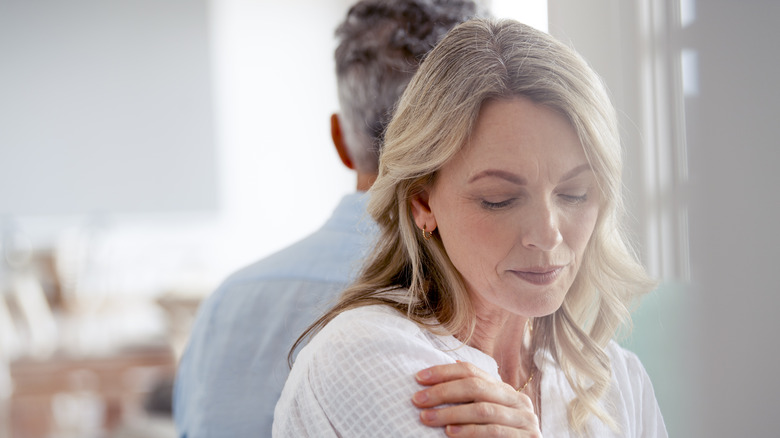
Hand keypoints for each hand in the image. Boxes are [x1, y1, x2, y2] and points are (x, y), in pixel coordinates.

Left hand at [412, 362, 541, 436]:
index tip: (419, 378)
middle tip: (418, 400)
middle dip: (443, 392)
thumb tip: (451, 365)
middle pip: (476, 387)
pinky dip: (469, 431)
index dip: (444, 372)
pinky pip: (493, 431)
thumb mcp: (487, 413)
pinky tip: (450, 433)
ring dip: (451, 413)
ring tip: (427, 417)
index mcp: (505, 390)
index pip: (472, 372)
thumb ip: (474, 397)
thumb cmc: (500, 437)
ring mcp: (524, 419)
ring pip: (482, 410)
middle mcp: (517, 400)